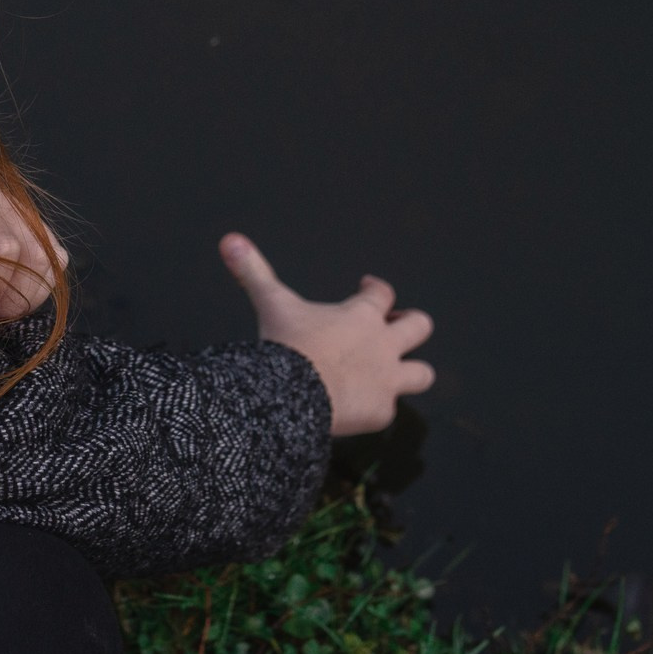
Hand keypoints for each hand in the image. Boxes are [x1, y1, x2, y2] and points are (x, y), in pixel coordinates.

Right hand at [220, 233, 433, 436]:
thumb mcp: (271, 304)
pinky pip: (388, 410)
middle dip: (412, 324)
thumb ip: (254, 272)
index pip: (383, 292)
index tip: (367, 286)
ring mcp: (387, 380)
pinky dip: (377, 409)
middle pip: (420, 326)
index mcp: (362, 315)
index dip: (377, 288)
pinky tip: (361, 410)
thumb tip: (230, 240)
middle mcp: (383, 345)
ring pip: (422, 374)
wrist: (292, 397)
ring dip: (412, 372)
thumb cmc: (287, 346)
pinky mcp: (381, 412)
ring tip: (398, 374)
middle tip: (396, 326)